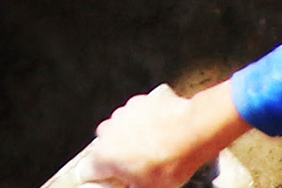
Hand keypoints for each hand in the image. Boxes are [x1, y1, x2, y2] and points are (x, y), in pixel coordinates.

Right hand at [79, 84, 248, 187]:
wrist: (194, 131)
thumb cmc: (170, 162)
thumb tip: (128, 185)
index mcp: (103, 156)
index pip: (88, 172)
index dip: (101, 180)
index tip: (111, 182)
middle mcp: (107, 132)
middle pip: (104, 150)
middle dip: (117, 159)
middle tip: (136, 169)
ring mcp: (123, 114)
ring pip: (119, 131)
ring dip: (129, 140)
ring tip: (152, 151)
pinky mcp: (139, 102)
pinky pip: (134, 117)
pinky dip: (141, 125)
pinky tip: (159, 135)